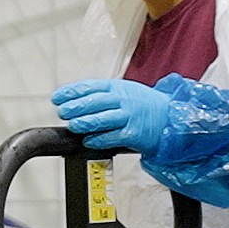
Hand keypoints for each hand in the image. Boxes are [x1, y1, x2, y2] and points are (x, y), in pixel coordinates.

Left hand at [54, 77, 177, 155]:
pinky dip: (99, 139)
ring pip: (103, 118)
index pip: (90, 86)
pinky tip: (88, 140)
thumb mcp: (125, 92)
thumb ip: (103, 95)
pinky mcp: (134, 134)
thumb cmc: (145, 105)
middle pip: (95, 101)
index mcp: (118, 87)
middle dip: (76, 106)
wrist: (171, 118)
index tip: (57, 97)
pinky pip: (114, 137)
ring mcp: (129, 117)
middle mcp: (123, 100)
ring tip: (73, 125)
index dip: (71, 92)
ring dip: (85, 122)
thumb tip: (75, 100)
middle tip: (62, 111)